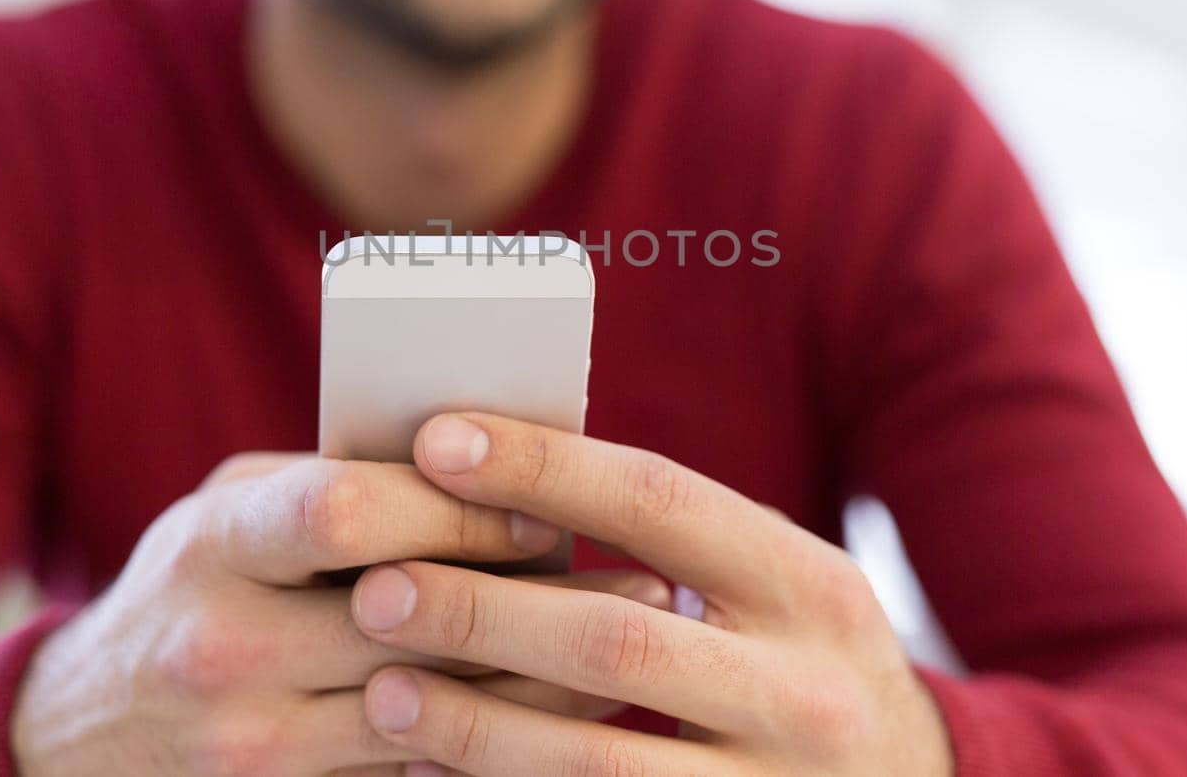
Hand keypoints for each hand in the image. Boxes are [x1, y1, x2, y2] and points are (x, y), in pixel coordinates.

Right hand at [10, 452, 671, 774]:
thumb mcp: (232, 512)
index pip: (349, 511)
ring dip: (543, 683)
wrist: (80, 735)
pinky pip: (414, 773)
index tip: (547, 509)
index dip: (459, 508)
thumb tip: (488, 467)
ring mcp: (250, 744)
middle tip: (636, 585)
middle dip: (531, 599)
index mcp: (218, 545)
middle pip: (411, 618)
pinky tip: (560, 714)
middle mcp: (225, 648)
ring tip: (628, 648)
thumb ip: (334, 483)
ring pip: (435, 712)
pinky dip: (493, 740)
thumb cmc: (188, 586)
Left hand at [348, 414, 955, 776]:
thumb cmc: (803, 660)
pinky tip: (433, 766)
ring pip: (598, 762)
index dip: (542, 468)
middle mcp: (806, 690)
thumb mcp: (778, 583)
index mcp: (811, 585)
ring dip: (475, 723)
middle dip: (483, 609)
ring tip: (383, 690)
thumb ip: (677, 539)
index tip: (436, 442)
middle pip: (617, 639)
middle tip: (376, 585)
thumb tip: (502, 471)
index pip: (662, 502)